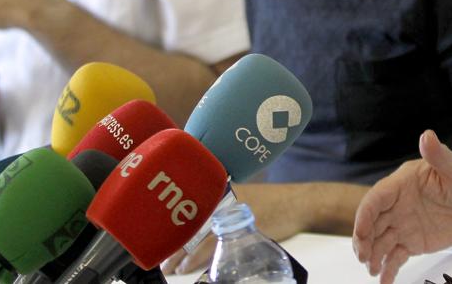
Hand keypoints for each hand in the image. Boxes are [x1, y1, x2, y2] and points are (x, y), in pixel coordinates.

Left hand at [160, 184, 313, 275]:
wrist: (298, 202)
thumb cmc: (271, 201)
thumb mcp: (240, 198)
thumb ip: (219, 204)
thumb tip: (196, 219)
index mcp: (217, 184)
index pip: (185, 204)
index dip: (166, 222)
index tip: (153, 236)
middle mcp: (219, 195)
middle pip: (184, 221)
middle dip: (168, 241)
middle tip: (156, 257)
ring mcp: (228, 212)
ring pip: (193, 236)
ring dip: (177, 254)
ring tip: (167, 266)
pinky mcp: (237, 230)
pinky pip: (209, 246)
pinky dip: (194, 260)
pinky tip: (186, 268)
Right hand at [353, 130, 451, 283]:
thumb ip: (438, 154)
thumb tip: (427, 135)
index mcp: (402, 183)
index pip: (376, 199)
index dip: (365, 215)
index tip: (361, 233)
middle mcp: (398, 204)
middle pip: (372, 223)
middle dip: (363, 240)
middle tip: (363, 257)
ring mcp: (403, 224)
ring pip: (380, 242)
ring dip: (372, 256)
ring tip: (372, 270)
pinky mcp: (412, 242)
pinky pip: (395, 257)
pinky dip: (388, 269)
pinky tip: (384, 280)